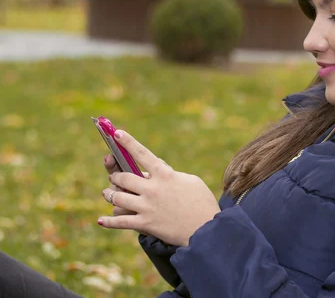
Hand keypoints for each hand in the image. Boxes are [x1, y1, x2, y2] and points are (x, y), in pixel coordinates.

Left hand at [98, 130, 220, 246]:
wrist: (205, 229)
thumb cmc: (202, 202)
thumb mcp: (191, 180)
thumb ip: (171, 173)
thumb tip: (158, 169)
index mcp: (165, 174)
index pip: (142, 153)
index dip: (128, 142)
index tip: (117, 134)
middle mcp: (153, 188)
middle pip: (123, 177)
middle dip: (116, 176)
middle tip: (115, 177)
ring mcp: (147, 206)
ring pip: (117, 197)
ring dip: (110, 195)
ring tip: (108, 194)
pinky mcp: (145, 224)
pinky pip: (120, 222)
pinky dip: (109, 221)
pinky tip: (101, 221)